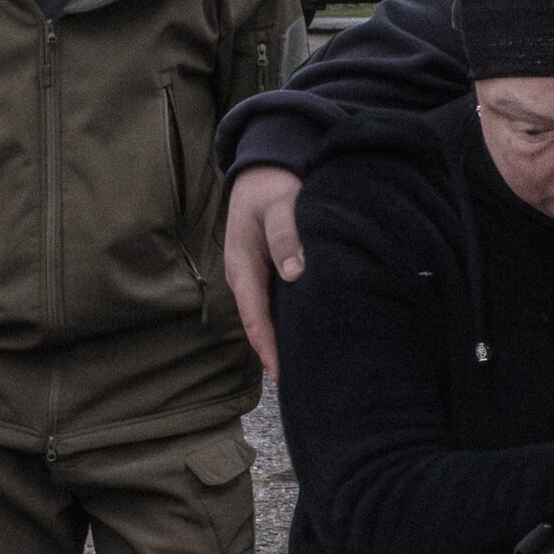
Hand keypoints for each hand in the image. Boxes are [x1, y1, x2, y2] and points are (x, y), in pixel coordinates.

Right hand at [224, 165, 303, 379]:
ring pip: (270, 318)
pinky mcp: (270, 274)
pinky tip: (310, 335)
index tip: (284, 377)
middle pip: (261, 326)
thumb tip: (295, 273)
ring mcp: (257, 278)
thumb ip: (287, 236)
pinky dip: (290, 322)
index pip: (255, 319)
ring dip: (286, 340)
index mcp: (243, 268)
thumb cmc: (271, 187)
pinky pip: (278, 305)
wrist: (263, 169)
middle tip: (305, 384)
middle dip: (279, 355)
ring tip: (310, 368)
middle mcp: (247, 279)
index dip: (269, 350)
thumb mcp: (280, 205)